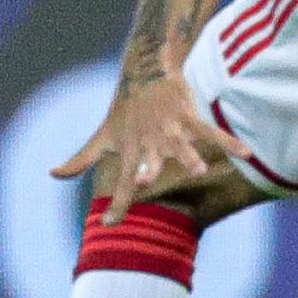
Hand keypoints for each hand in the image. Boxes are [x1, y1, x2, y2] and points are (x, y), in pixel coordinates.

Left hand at [51, 73, 243, 224]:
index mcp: (128, 150)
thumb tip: (52, 174)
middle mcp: (148, 141)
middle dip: (147, 170)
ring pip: (179, 145)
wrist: (144, 73)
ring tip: (199, 169)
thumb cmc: (123, 112)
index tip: (109, 225)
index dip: (116, 203)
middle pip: (148, 160)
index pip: (120, 181)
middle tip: (144, 182)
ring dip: (188, 156)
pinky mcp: (187, 115)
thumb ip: (79, 159)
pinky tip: (245, 154)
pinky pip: (209, 130)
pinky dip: (227, 142)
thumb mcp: (101, 136)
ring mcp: (169, 128)